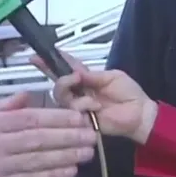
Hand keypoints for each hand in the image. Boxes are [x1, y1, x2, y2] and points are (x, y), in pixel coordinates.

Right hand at [0, 92, 95, 176]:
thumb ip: (5, 105)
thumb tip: (29, 94)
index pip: (30, 119)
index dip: (57, 118)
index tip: (79, 116)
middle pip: (38, 139)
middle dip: (68, 137)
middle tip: (91, 135)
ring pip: (38, 161)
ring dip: (65, 157)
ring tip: (87, 153)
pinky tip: (69, 172)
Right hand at [34, 54, 157, 144]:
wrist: (139, 113)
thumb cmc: (129, 93)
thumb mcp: (112, 76)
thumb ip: (92, 75)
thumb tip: (74, 71)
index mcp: (85, 79)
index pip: (64, 69)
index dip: (51, 63)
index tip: (36, 57)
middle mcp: (78, 92)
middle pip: (58, 84)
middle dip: (62, 79)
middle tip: (75, 77)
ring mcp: (79, 107)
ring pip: (61, 97)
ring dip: (73, 91)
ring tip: (90, 95)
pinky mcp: (82, 120)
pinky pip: (73, 110)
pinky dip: (84, 104)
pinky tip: (96, 106)